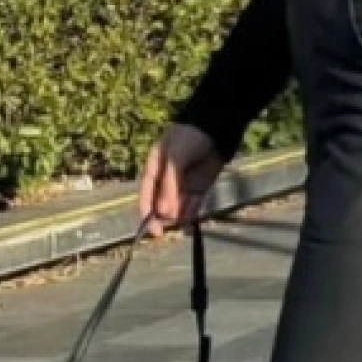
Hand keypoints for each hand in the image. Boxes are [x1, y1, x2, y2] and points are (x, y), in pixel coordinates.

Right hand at [138, 123, 225, 237]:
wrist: (215, 129)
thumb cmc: (189, 138)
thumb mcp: (175, 159)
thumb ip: (169, 185)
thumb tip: (163, 213)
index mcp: (154, 168)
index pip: (146, 194)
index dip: (147, 212)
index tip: (152, 229)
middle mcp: (166, 180)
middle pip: (160, 204)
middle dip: (162, 219)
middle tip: (166, 231)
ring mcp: (183, 185)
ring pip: (177, 208)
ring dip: (178, 217)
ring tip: (181, 223)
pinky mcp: (199, 188)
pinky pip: (193, 205)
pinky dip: (191, 213)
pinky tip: (191, 220)